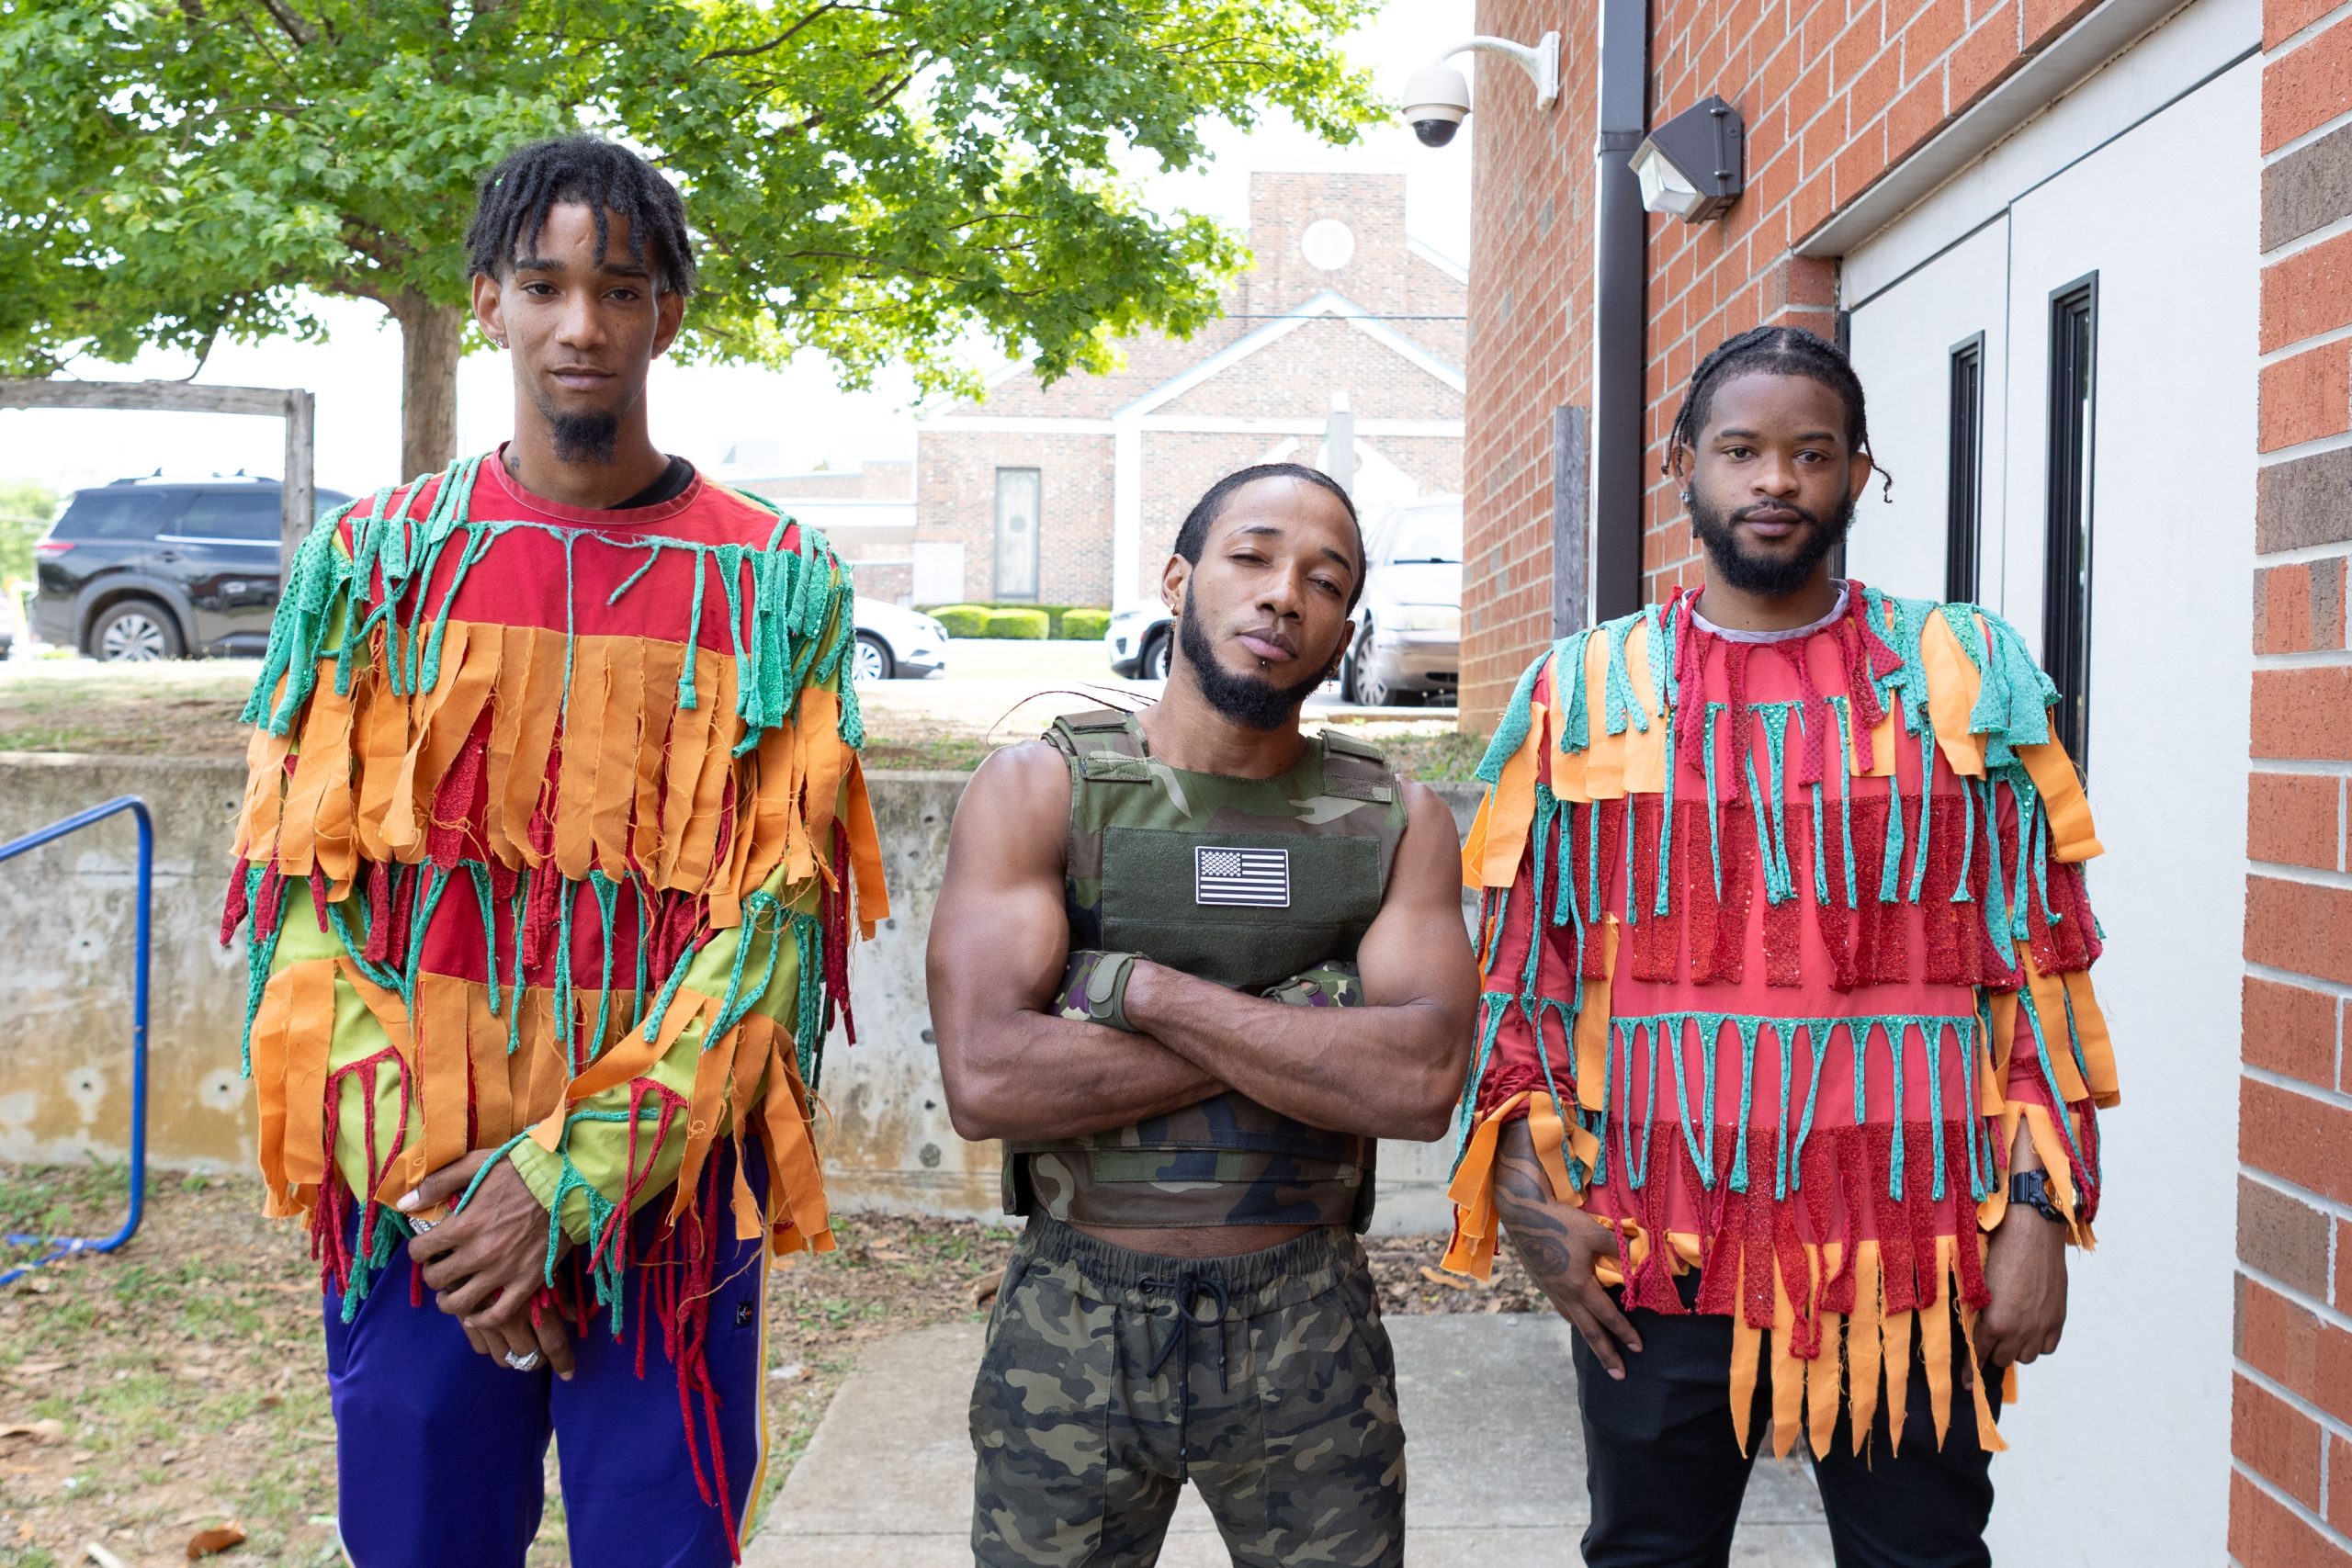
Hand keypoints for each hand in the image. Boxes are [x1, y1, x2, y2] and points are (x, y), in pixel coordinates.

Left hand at [403, 1151, 574, 1379]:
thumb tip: (404, 1202)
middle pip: (437, 1278)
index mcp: (465, 1224)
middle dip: (432, 1273)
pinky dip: (481, 1320)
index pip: (421, 1251)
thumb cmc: (523, 1169)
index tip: (426, 1247)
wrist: (571, 1181)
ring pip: (461, 1302)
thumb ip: (439, 1183)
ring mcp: (505, 1270)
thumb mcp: (477, 1163)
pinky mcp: (528, 1281)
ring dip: (448, 1302)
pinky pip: (498, 1314)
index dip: (418, 1250)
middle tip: (439, 1266)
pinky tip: (474, 1315)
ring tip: (449, 1295)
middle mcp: (480, 1252)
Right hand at [1492, 1122, 1642, 1378]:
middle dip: (1606, 1354)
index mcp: (1579, 1287)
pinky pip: (1562, 1309)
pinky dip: (1574, 1319)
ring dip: (1589, 1338)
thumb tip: (1643, 1251)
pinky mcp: (1543, 1284)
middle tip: (1619, 1375)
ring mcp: (1551, 1291)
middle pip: (1588, 1331)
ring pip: (1573, 1321)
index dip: (1624, 1332)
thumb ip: (1619, 1246)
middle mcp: (1565, 1295)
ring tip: (1600, 1349)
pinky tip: (1577, 1317)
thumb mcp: (1594, 1233)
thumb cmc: (1560, 1223)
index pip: (1607, 1316)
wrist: (1523, 1215)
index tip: (1638, 1348)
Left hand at [1974, 1205, 2067, 1373]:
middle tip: (1991, 1339)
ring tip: (2011, 1332)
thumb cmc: (1998, 1252)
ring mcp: (2040, 1327)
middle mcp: (2018, 1330)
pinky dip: (2039, 1344)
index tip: (1967, 1385)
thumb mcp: (1978, 1284)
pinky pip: (2048, 1348)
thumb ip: (1977, 1311)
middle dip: (1994, 1352)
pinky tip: (2032, 1331)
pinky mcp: (2057, 1320)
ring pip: (2026, 1357)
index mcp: (1994, 1322)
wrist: (2033, 1234)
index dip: (1971, 1371)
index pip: (1979, 1355)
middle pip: (2002, 1359)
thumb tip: (1973, 1329)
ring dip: (2016, 1349)